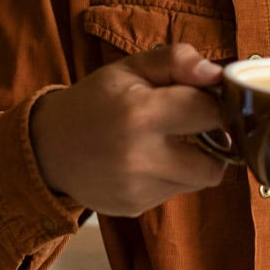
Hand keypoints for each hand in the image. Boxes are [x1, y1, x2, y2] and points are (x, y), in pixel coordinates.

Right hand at [30, 43, 226, 216]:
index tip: (217, 98)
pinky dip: (174, 175)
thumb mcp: (130, 68)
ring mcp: (138, 189)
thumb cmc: (95, 101)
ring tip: (171, 139)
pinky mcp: (135, 207)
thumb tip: (217, 73)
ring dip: (197, 160)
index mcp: (141, 114)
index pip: (209, 112)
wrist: (48, 147)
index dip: (220, 103)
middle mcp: (141, 158)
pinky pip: (175, 192)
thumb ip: (176, 61)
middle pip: (216, 161)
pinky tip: (150, 159)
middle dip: (217, 141)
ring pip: (199, 180)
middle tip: (200, 124)